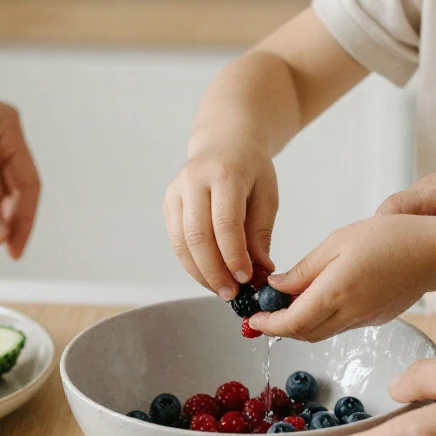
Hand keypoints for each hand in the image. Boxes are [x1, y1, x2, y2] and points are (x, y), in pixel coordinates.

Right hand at [164, 139, 277, 297]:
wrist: (223, 142)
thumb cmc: (250, 169)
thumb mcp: (267, 194)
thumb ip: (261, 231)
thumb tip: (260, 268)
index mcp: (224, 173)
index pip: (225, 222)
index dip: (234, 255)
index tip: (246, 278)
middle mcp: (194, 181)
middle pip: (198, 235)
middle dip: (214, 270)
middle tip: (231, 293)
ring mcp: (176, 192)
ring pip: (182, 242)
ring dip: (201, 272)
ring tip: (221, 289)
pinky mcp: (168, 204)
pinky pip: (176, 241)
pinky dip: (191, 264)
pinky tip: (209, 276)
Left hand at [249, 215, 435, 341]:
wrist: (435, 251)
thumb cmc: (391, 238)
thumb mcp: (338, 242)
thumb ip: (305, 268)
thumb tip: (278, 286)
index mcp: (336, 292)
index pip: (291, 323)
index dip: (268, 325)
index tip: (253, 321)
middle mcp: (349, 313)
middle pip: (304, 334)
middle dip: (280, 328)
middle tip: (263, 315)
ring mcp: (364, 320)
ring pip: (321, 332)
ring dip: (300, 325)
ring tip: (286, 305)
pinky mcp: (376, 319)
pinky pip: (340, 325)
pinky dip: (321, 319)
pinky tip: (318, 300)